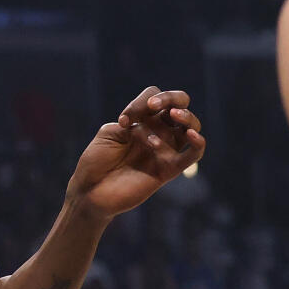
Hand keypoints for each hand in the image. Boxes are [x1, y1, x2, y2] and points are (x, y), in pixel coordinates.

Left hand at [66, 88, 204, 217]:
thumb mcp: (110, 132)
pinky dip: (198, 143)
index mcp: (141, 121)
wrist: (90, 190)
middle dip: (171, 98)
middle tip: (152, 106)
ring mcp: (165, 149)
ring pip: (191, 127)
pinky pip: (192, 155)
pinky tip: (191, 135)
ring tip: (174, 115)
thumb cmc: (97, 161)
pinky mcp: (169, 169)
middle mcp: (157, 132)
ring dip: (186, 117)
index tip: (123, 120)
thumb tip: (152, 122)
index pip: (154, 98)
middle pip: (179, 105)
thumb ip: (133, 121)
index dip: (141, 102)